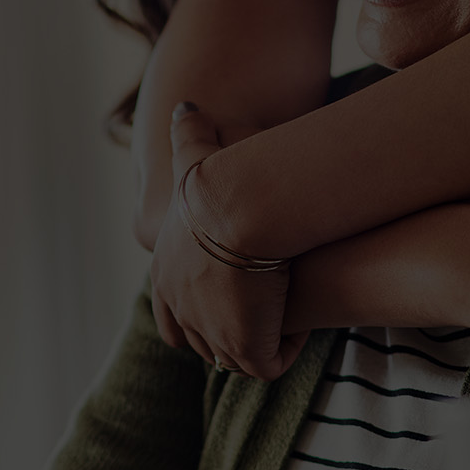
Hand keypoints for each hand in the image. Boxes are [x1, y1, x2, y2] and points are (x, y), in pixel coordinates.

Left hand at [149, 103, 301, 379]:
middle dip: (231, 333)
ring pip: (234, 357)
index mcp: (165, 274)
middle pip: (202, 342)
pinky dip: (286, 348)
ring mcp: (210, 333)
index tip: (230, 301)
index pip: (171, 316)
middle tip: (264, 314)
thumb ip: (189, 134)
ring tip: (287, 318)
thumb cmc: (221, 179)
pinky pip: (268, 363)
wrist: (240, 206)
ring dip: (260, 340)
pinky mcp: (244, 347)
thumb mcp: (197, 156)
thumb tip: (186, 106)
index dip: (198, 313)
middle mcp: (181, 309)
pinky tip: (304, 323)